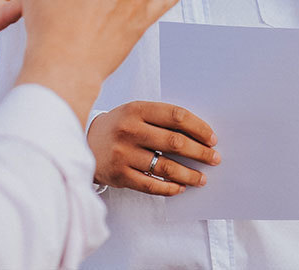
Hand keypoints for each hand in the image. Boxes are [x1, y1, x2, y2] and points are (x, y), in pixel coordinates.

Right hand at [88, 101, 219, 195]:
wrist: (84, 142)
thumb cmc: (119, 126)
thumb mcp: (135, 112)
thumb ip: (161, 120)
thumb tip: (199, 136)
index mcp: (137, 109)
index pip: (176, 116)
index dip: (198, 128)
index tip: (212, 138)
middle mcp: (130, 130)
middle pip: (175, 142)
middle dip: (200, 152)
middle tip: (214, 159)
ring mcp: (123, 154)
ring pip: (166, 167)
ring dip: (189, 174)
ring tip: (202, 178)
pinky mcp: (119, 175)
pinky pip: (151, 186)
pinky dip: (170, 188)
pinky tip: (180, 188)